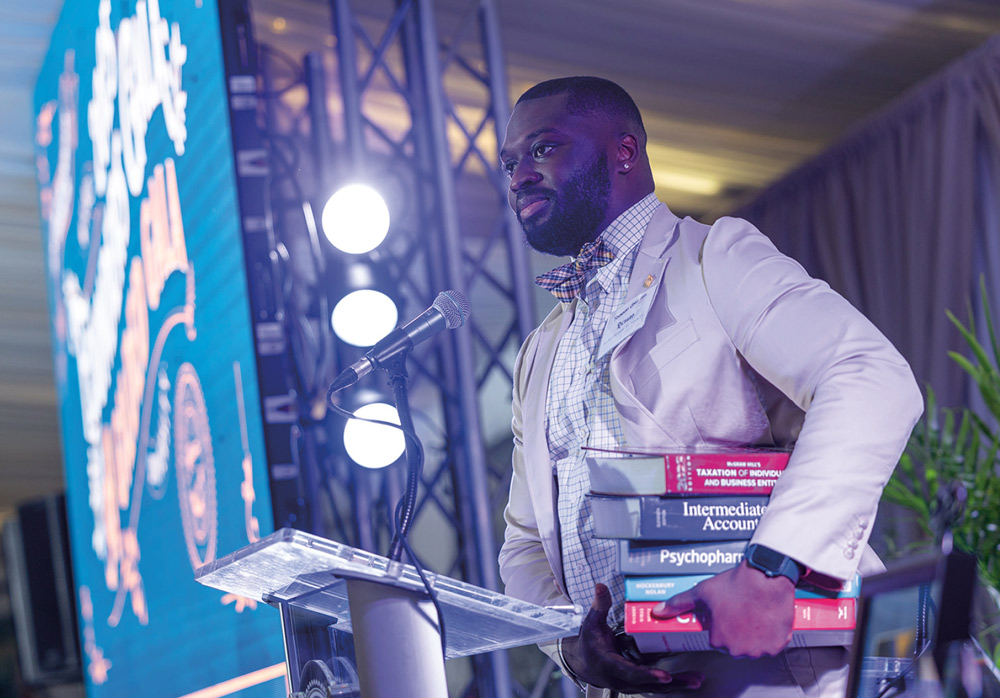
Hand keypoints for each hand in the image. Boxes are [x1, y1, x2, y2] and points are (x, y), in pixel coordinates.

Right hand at [560, 583, 702, 692]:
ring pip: (655, 689)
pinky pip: (656, 687)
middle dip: (672, 683)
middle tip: (693, 680)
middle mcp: (620, 679)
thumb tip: (600, 586)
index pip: (629, 672)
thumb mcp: (591, 622)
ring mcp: (630, 684)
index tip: (665, 676)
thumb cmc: (589, 642)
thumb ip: (599, 605)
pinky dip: (673, 685)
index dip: (647, 675)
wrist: (584, 663)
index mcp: (609, 664)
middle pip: (649, 685)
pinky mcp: (637, 684)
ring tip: (697, 680)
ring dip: (677, 685)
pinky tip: (689, 680)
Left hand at [650, 561, 794, 657]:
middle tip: (740, 610)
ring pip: (754, 646)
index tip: (727, 612)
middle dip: (737, 631)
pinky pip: (772, 644)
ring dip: (754, 634)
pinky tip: (765, 618)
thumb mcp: (701, 593)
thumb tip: (658, 611)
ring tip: (753, 613)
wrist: (766, 577)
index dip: (722, 624)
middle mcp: (740, 650)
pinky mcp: (778, 644)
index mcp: (719, 641)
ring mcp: (760, 649)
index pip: (717, 638)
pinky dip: (770, 635)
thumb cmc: (735, 585)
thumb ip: (678, 604)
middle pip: (736, 644)